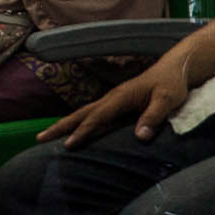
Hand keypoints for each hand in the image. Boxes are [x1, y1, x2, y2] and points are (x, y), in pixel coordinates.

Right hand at [38, 55, 193, 148]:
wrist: (175, 69)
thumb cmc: (172, 84)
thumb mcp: (168, 100)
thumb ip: (154, 116)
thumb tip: (140, 137)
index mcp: (121, 97)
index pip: (98, 117)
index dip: (83, 131)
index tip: (68, 145)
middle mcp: (112, 98)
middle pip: (81, 113)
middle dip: (60, 127)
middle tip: (39, 139)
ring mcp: (113, 100)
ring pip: (84, 114)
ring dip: (65, 125)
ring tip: (46, 137)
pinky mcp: (117, 104)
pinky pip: (94, 116)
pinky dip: (80, 124)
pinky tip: (73, 133)